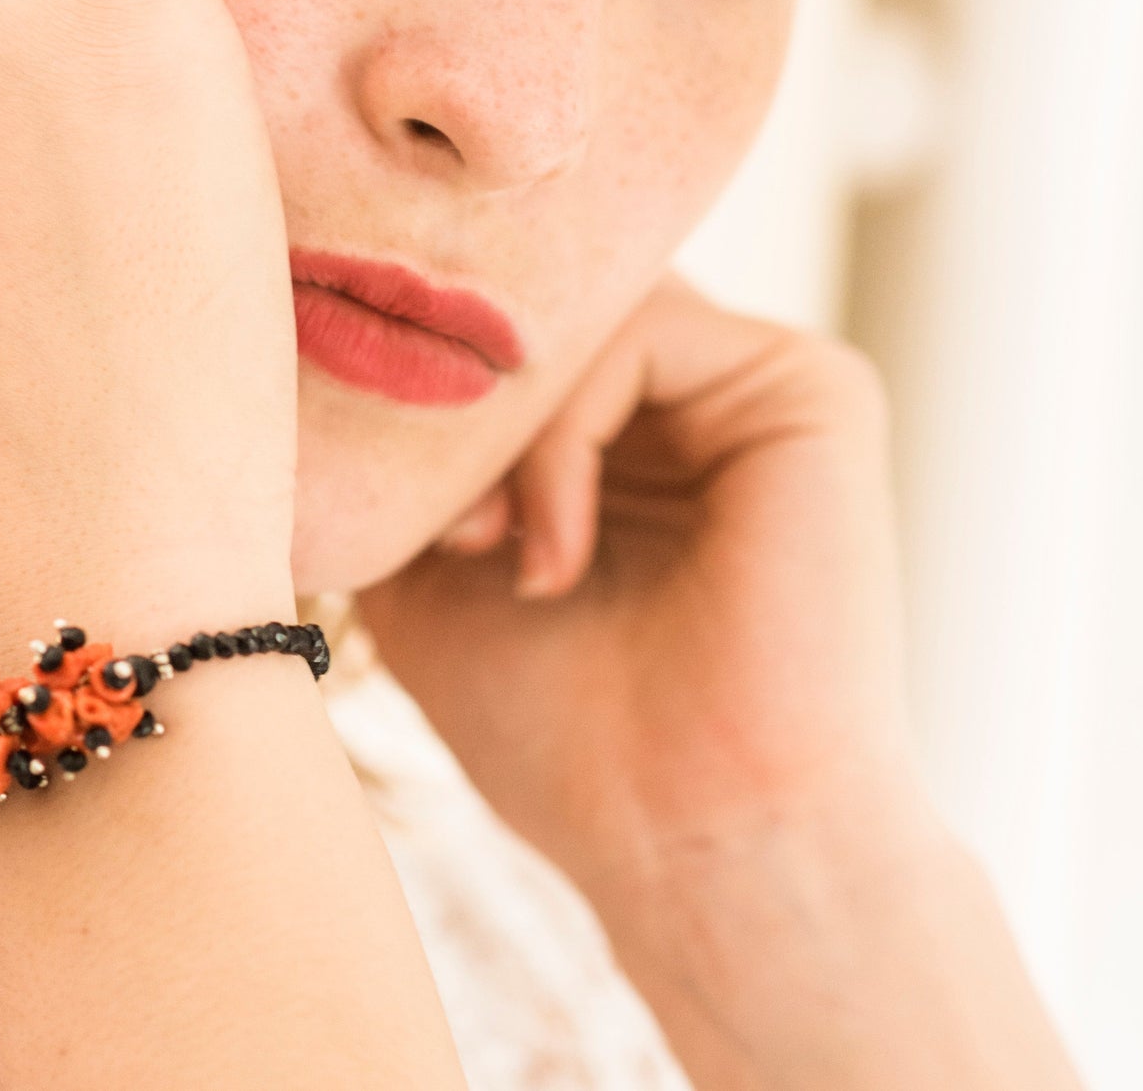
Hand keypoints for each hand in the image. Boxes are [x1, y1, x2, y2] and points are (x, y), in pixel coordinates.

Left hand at [361, 276, 1079, 1090]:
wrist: (690, 843)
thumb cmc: (559, 727)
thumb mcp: (425, 562)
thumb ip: (400, 448)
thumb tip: (331, 334)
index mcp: (620, 422)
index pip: (501, 318)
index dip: (412, 368)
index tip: (351, 472)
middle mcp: (690, 386)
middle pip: (531, 298)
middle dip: (447, 391)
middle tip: (422, 519)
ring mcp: (752, 378)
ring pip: (572, 312)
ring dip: (495, 426)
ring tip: (479, 549)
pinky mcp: (810, 385)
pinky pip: (640, 333)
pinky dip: (560, 441)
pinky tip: (551, 557)